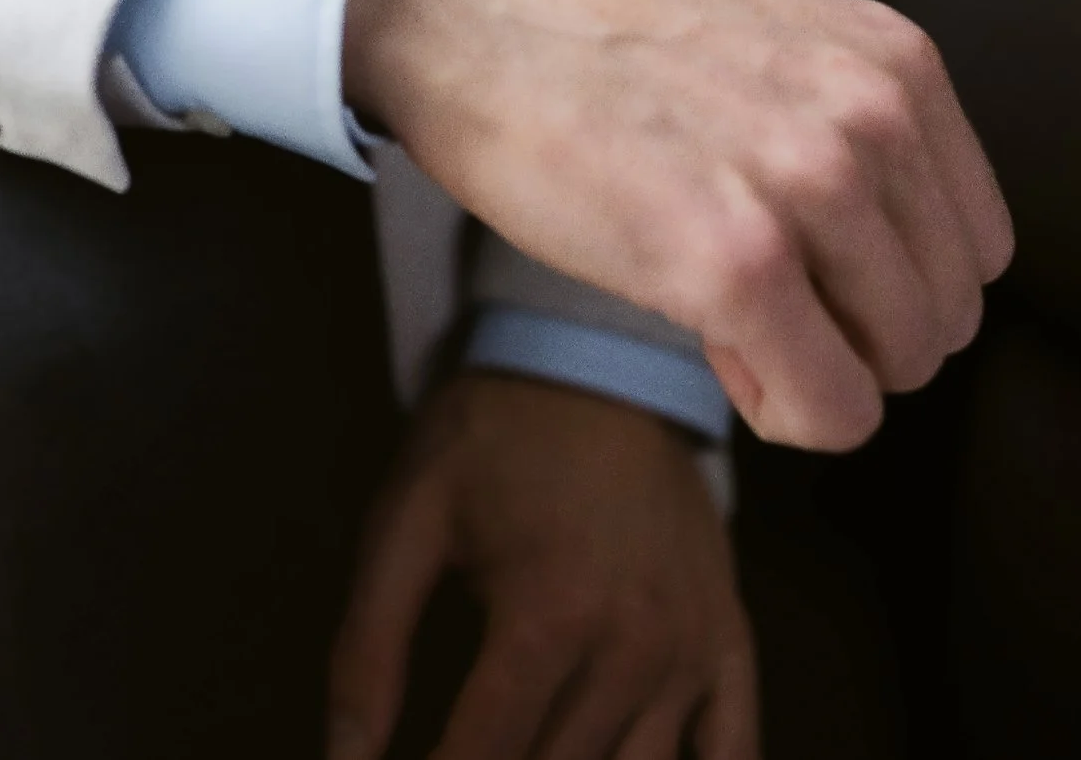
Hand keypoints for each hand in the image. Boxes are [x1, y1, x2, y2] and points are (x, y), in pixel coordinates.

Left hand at [325, 371, 754, 759]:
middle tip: (466, 752)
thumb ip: (368, 646)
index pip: (482, 759)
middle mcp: (633, 649)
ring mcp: (691, 653)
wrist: (599, 360)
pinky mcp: (730, 643)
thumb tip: (345, 758)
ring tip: (530, 750)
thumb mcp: (407, 518)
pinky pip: (735, 755)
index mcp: (547, 616)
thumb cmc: (493, 439)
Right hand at [343, 0, 1011, 452]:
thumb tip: (899, 274)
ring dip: (811, 366)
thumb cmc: (600, 39)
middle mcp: (874, 117)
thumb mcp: (777, 48)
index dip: (883, 277)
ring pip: (898, 370)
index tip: (796, 252)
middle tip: (749, 287)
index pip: (976, 249)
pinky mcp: (739, 264)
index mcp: (896, 63)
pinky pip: (831, 412)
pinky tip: (705, 335)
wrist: (468, 12)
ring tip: (719, 300)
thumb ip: (855, 132)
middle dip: (852, 333)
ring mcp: (811, 187)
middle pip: (943, 319)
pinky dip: (773, 402)